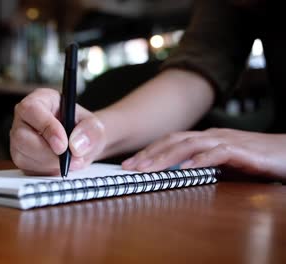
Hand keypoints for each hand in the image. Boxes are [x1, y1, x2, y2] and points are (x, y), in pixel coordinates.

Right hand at [10, 88, 105, 174]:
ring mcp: (19, 140)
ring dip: (50, 164)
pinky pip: (28, 169)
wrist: (81, 145)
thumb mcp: (95, 125)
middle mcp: (24, 119)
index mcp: (40, 100)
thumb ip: (90, 131)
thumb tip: (75, 144)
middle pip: (22, 137)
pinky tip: (60, 166)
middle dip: (48, 153)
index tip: (63, 144)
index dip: (46, 127)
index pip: (32, 110)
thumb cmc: (83, 129)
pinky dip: (47, 172)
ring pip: (23, 156)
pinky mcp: (22, 158)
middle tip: (71, 158)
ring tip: (71, 161)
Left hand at [122, 128, 285, 178]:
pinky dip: (201, 160)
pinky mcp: (243, 151)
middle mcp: (212, 136)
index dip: (148, 152)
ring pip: (190, 145)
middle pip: (173, 141)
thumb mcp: (222, 163)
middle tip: (128, 167)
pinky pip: (219, 153)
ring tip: (147, 168)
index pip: (170, 142)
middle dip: (149, 153)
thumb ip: (202, 165)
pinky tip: (186, 168)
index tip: (129, 165)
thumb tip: (178, 173)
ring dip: (166, 156)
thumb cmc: (256, 158)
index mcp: (205, 139)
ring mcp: (226, 141)